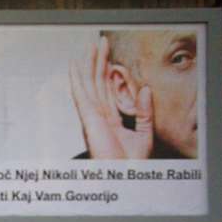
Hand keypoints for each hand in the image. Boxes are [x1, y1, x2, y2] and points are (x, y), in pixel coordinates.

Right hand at [69, 36, 153, 158]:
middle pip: (97, 82)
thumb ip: (144, 112)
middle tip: (99, 41)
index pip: (108, 90)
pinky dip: (77, 78)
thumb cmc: (130, 165)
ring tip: (92, 44)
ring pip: (89, 83)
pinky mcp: (88, 118)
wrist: (122, 179)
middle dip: (98, 61)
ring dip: (90, 63)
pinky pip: (81, 94)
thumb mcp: (144, 134)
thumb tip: (145, 89)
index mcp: (110, 120)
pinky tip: (75, 64)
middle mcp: (98, 115)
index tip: (109, 56)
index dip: (108, 72)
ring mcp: (91, 116)